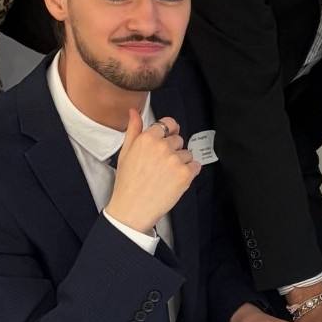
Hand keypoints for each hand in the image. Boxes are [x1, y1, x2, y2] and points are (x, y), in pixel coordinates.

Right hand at [107, 110, 199, 232]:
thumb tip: (134, 112)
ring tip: (165, 175)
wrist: (132, 209)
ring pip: (187, 154)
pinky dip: (189, 173)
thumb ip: (133, 130)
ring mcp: (175, 160)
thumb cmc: (128, 182)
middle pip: (179, 140)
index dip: (170, 131)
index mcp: (147, 138)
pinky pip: (195, 166)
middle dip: (173, 150)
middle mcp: (162, 146)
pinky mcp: (185, 174)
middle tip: (160, 166)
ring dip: (180, 163)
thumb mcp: (126, 152)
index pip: (169, 123)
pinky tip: (174, 180)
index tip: (168, 138)